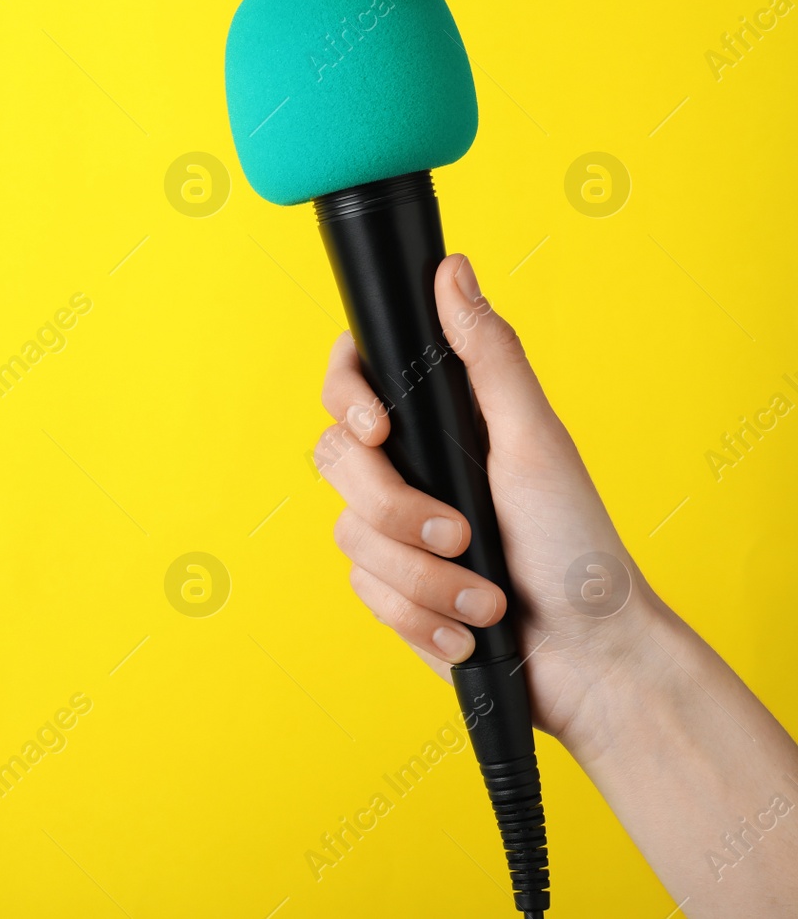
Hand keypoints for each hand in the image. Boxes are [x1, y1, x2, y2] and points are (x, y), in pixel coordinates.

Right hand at [315, 253, 657, 749]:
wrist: (587, 657)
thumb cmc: (576, 543)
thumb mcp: (534, 439)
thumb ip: (486, 355)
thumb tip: (451, 269)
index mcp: (440, 423)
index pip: (353, 380)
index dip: (347, 396)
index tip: (379, 430)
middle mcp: (410, 469)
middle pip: (338, 464)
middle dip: (398, 512)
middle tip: (462, 534)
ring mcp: (395, 531)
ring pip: (351, 538)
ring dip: (423, 579)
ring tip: (484, 599)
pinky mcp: (392, 590)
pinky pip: (367, 594)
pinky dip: (421, 618)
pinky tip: (464, 632)